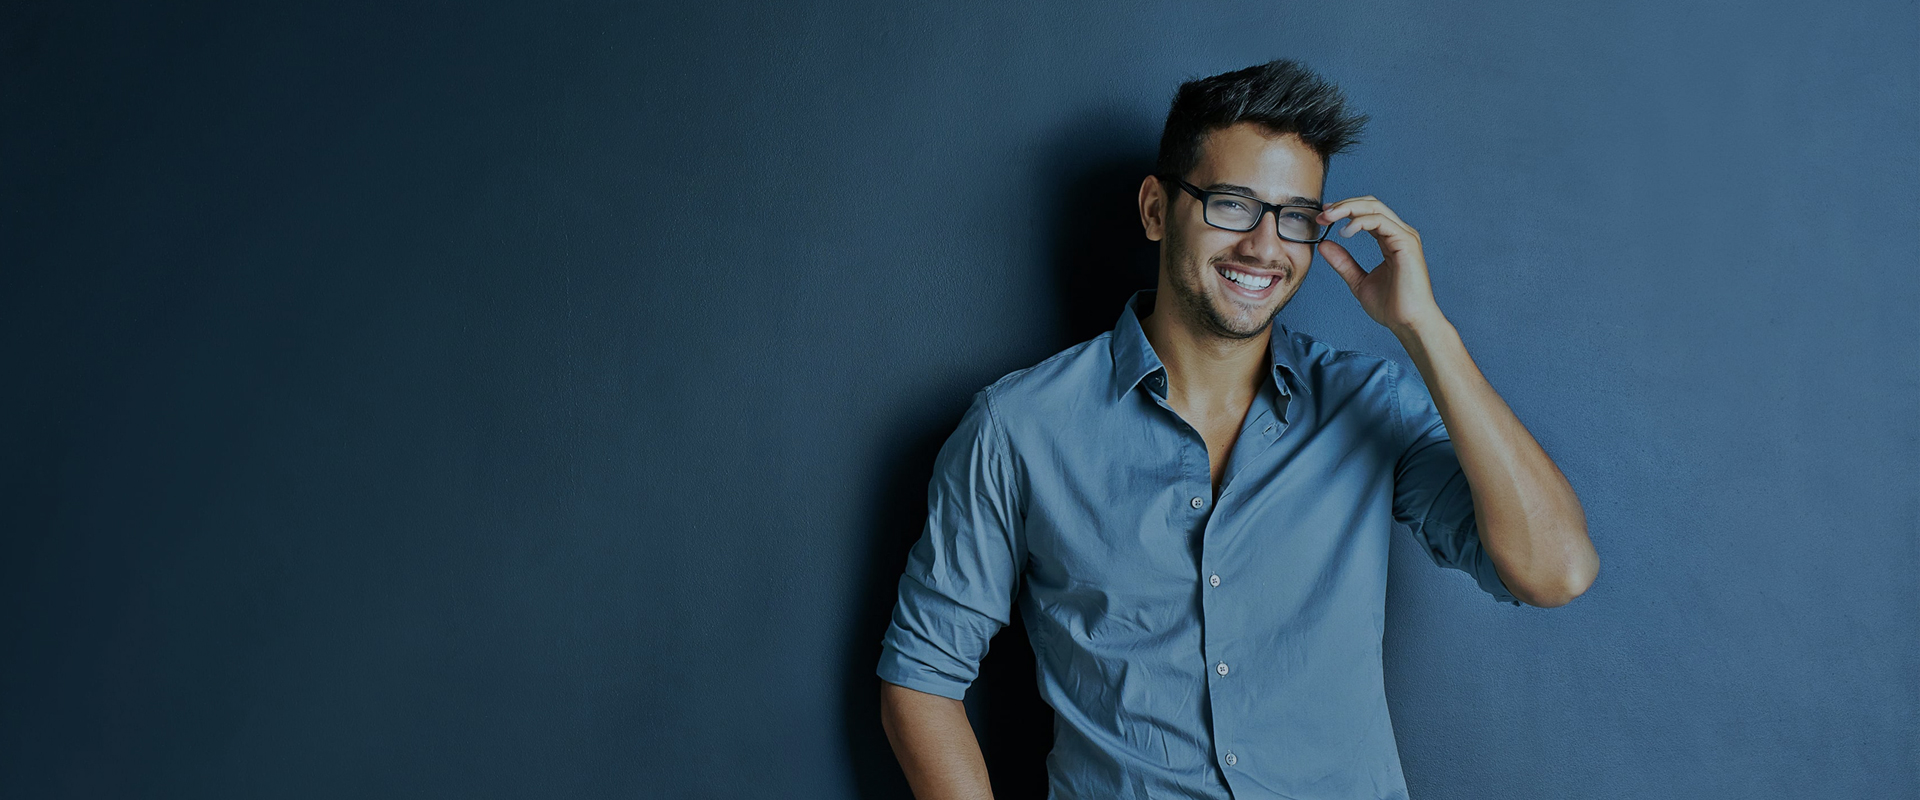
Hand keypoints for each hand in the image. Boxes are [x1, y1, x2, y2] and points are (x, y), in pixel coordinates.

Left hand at [1315, 196, 1445, 335]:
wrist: (1408, 323)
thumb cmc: (1391, 306)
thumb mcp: (1358, 281)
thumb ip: (1343, 262)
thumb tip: (1324, 244)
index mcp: (1390, 240)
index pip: (1367, 213)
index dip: (1344, 210)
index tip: (1323, 216)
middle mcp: (1399, 234)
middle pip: (1370, 204)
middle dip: (1343, 205)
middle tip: (1322, 213)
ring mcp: (1405, 236)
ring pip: (1375, 208)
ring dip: (1348, 209)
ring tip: (1328, 218)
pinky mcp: (1407, 243)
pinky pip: (1381, 222)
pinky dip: (1360, 222)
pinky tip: (1345, 231)